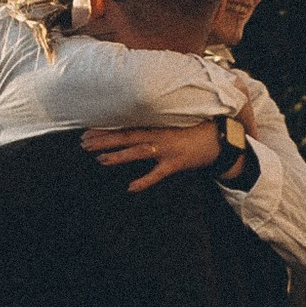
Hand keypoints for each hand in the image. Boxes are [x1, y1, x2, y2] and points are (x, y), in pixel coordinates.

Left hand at [83, 119, 224, 191]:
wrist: (221, 137)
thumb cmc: (198, 126)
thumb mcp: (176, 118)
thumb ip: (158, 119)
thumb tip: (137, 120)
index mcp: (157, 122)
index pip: (127, 123)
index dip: (107, 126)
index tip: (88, 128)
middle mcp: (159, 134)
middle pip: (126, 136)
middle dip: (104, 140)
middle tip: (84, 142)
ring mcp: (167, 148)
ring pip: (138, 152)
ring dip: (118, 156)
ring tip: (99, 159)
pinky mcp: (176, 163)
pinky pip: (157, 174)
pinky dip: (144, 181)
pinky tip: (130, 188)